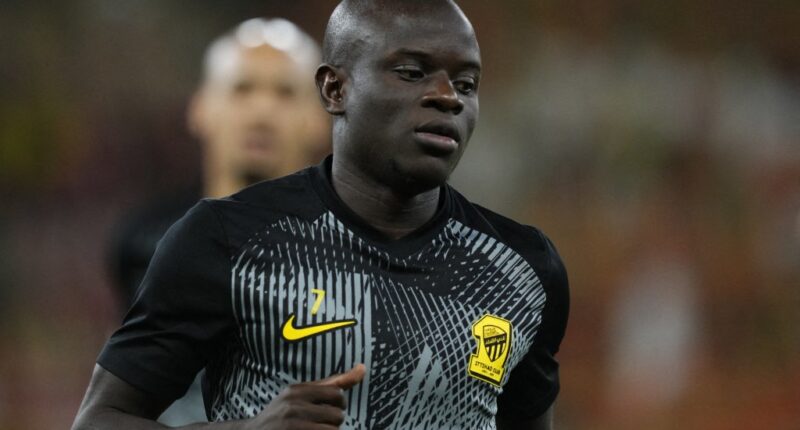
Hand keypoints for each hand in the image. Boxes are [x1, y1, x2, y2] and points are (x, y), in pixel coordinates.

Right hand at [245, 364, 365, 428]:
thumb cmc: (283, 414)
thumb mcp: (303, 395)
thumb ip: (334, 383)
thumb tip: (363, 368)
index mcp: (297, 390)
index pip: (337, 394)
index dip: (338, 405)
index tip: (327, 410)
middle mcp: (293, 406)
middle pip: (337, 416)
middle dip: (332, 423)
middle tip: (316, 424)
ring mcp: (291, 425)